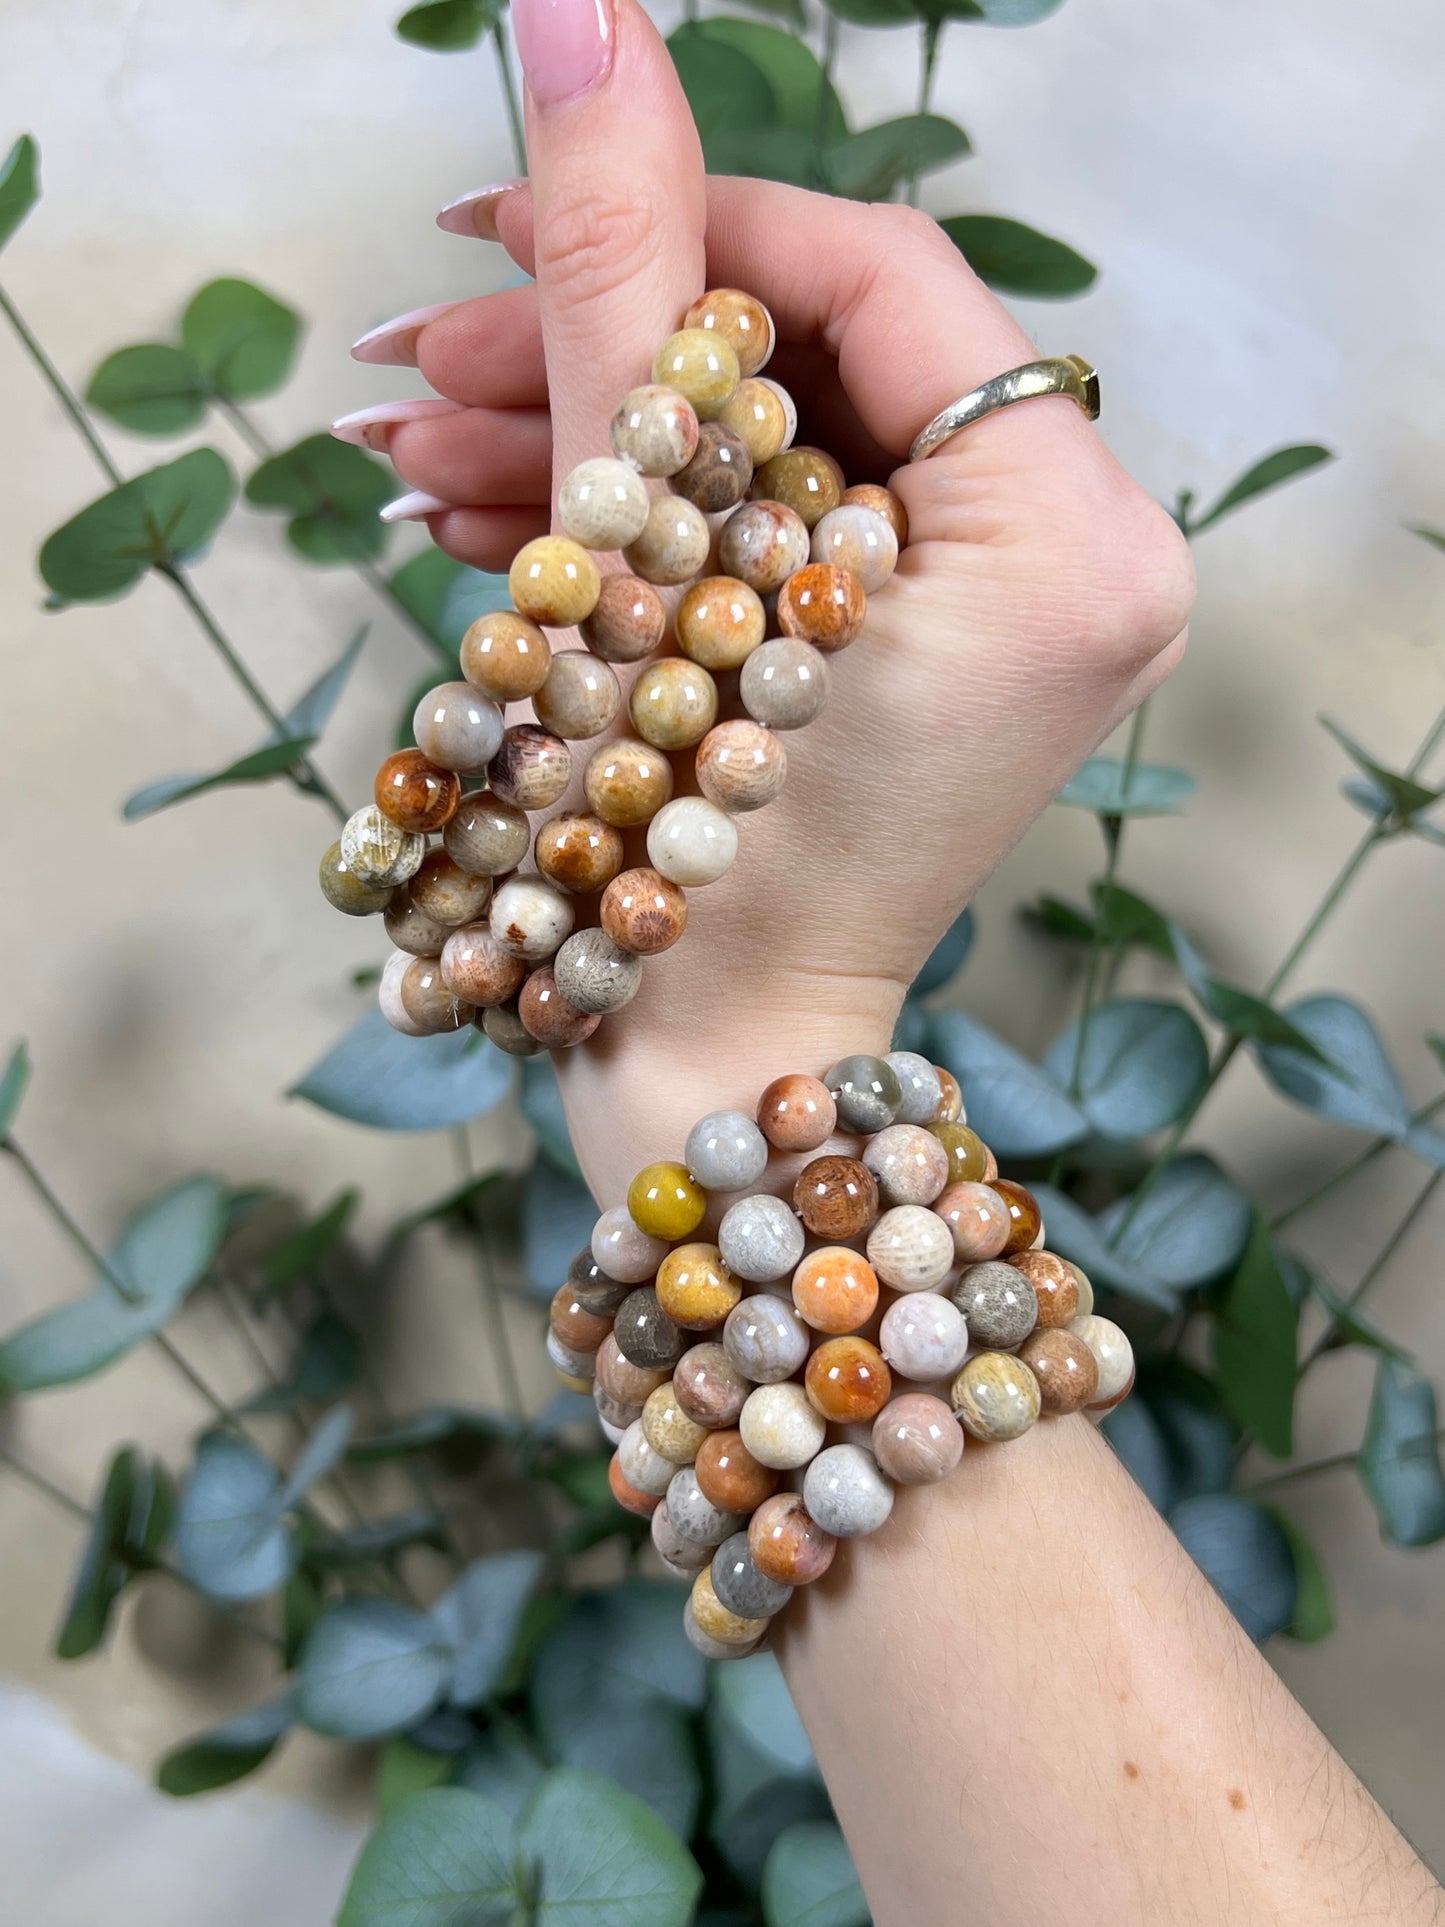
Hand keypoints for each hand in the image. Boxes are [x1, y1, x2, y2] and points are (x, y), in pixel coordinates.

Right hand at [349, 0, 1193, 1200]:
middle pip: (819, 368)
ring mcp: (1005, 620)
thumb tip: (581, 8)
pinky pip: (786, 535)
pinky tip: (489, 511)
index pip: (879, 279)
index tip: (510, 221)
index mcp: (1067, 536)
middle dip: (601, 355)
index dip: (679, 231)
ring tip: (415, 450)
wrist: (704, 1070)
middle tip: (426, 349)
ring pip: (781, 453)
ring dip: (594, 439)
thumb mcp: (642, 544)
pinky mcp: (928, 657)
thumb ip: (626, 269)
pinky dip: (651, 522)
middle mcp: (1074, 568)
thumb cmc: (683, 860)